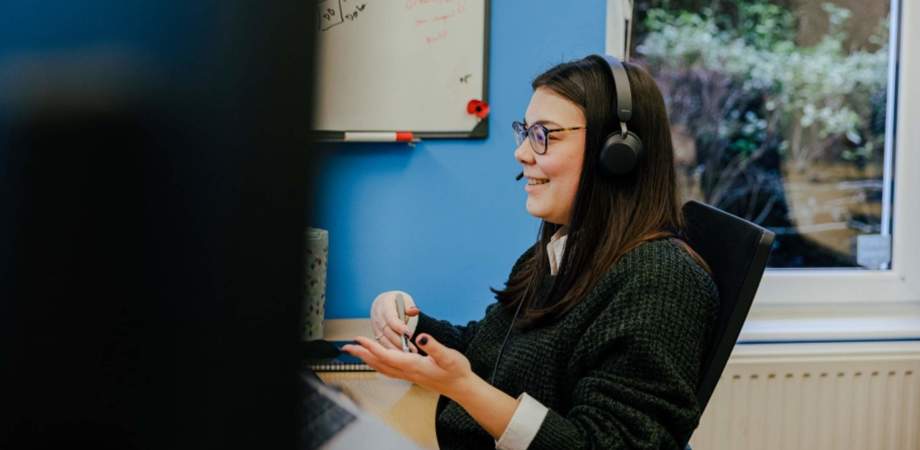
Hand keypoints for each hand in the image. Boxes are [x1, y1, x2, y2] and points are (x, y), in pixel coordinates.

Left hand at [342, 333, 476, 400]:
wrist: (462, 387)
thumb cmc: (457, 371)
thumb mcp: (448, 356)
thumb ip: (433, 346)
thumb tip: (419, 337)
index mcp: (414, 365)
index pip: (386, 356)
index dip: (371, 347)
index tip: (359, 339)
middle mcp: (408, 372)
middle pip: (379, 363)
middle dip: (362, 354)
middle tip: (347, 347)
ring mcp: (409, 375)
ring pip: (382, 367)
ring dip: (368, 359)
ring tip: (357, 352)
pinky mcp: (412, 375)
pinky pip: (389, 369)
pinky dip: (379, 363)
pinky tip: (377, 360)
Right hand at [369, 290, 419, 350]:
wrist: (385, 303)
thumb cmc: (398, 301)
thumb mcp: (405, 299)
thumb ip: (409, 307)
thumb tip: (414, 311)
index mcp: (384, 304)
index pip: (390, 317)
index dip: (399, 327)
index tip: (409, 334)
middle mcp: (377, 315)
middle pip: (387, 331)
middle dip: (399, 341)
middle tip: (412, 349)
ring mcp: (375, 325)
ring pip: (384, 339)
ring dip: (395, 348)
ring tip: (408, 353)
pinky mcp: (376, 333)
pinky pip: (382, 343)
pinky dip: (391, 350)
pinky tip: (401, 355)